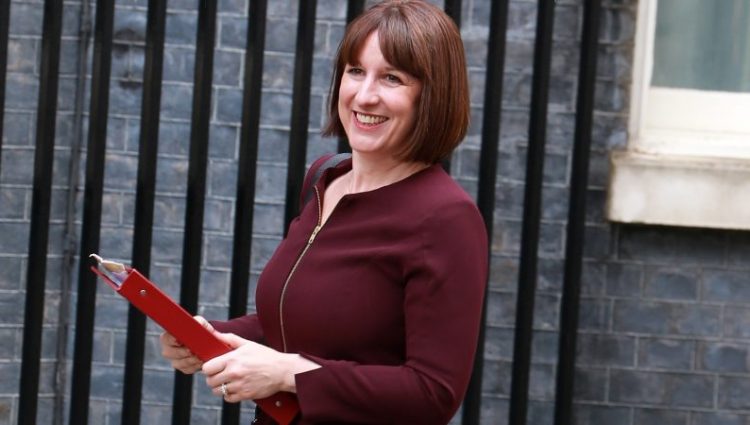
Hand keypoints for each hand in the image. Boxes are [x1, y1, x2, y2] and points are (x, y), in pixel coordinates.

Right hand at [159, 315, 213, 373]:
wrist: (209, 342)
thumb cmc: (201, 330)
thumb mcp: (200, 323)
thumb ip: (198, 322)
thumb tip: (197, 324)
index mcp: (168, 337)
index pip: (166, 339)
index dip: (172, 340)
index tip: (179, 340)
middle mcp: (168, 350)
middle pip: (172, 353)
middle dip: (182, 352)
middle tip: (191, 350)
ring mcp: (175, 361)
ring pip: (180, 363)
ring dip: (190, 360)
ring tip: (200, 357)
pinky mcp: (184, 369)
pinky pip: (188, 369)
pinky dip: (195, 366)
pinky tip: (201, 362)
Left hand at [202, 333, 319, 402]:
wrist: (282, 370)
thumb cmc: (266, 356)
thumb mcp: (248, 344)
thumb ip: (229, 339)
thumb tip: (215, 334)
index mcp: (232, 359)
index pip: (207, 368)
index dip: (209, 368)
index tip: (214, 367)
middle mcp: (234, 373)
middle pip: (210, 381)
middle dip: (214, 378)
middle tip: (221, 374)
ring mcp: (239, 385)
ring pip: (217, 391)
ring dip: (220, 387)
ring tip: (228, 381)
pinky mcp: (245, 395)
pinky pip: (228, 398)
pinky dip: (229, 394)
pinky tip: (235, 387)